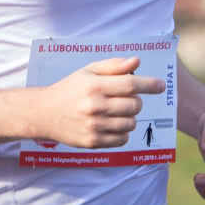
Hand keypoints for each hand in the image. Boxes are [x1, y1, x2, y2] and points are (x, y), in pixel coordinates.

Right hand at [34, 56, 163, 148]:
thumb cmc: (69, 89)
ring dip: (130, 117)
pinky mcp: (93, 142)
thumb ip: (113, 66)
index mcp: (94, 85)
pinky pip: (122, 139)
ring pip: (131, 123)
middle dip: (137, 101)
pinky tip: (112, 124)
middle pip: (135, 105)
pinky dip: (123, 132)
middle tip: (128, 99)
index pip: (131, 84)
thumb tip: (137, 61)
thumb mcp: (88, 71)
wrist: (44, 113)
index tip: (161, 85)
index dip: (150, 84)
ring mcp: (94, 126)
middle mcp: (95, 106)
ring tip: (117, 112)